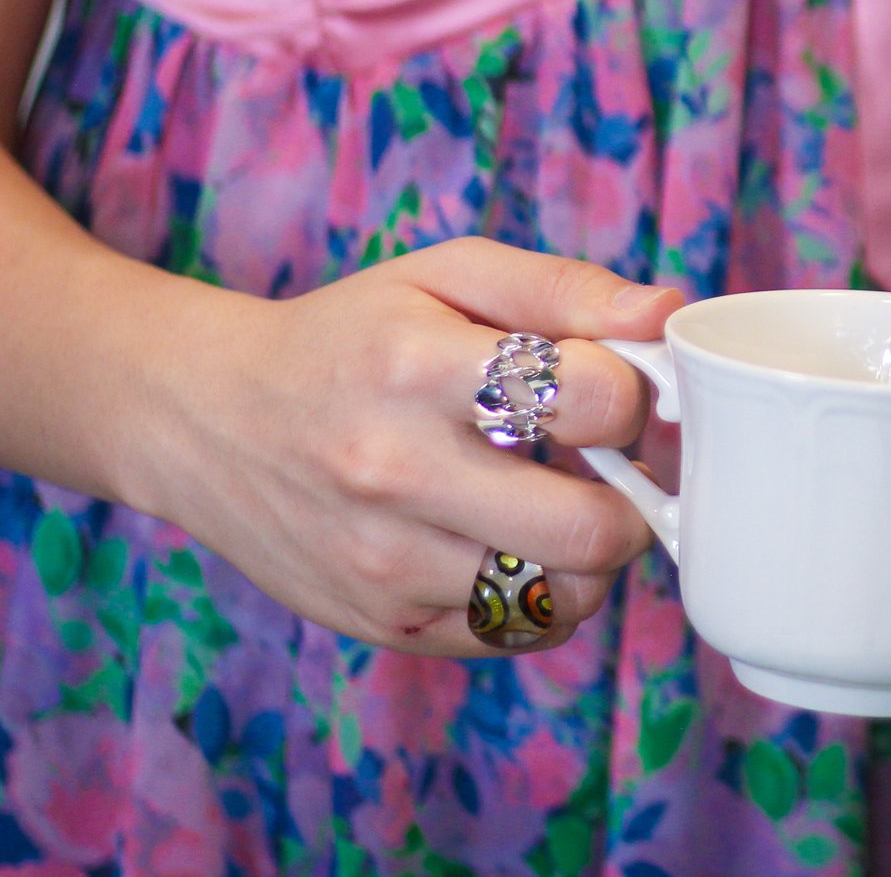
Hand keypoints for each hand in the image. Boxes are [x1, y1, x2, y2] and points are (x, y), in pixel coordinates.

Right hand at [126, 239, 682, 654]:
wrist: (206, 417)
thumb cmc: (351, 336)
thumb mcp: (448, 275)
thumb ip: (566, 289)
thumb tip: (668, 315)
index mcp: (418, 369)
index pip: (597, 401)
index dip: (636, 393)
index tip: (621, 390)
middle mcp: (395, 473)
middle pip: (593, 527)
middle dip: (635, 494)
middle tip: (616, 465)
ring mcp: (383, 561)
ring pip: (561, 592)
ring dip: (590, 550)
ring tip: (561, 500)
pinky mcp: (380, 621)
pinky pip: (514, 632)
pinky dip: (543, 594)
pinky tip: (520, 543)